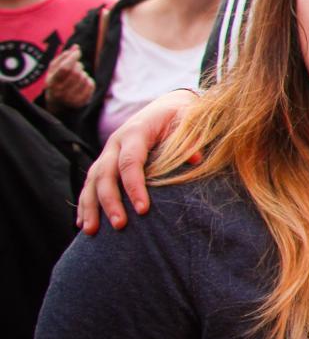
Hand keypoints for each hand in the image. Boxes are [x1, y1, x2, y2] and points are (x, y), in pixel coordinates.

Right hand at [42, 46, 94, 109]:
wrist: (57, 104)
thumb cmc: (55, 82)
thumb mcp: (54, 70)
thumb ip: (63, 57)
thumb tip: (76, 47)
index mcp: (51, 82)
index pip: (65, 68)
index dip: (73, 57)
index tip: (77, 52)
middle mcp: (61, 92)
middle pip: (76, 72)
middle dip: (78, 65)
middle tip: (75, 66)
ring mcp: (72, 98)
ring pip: (84, 77)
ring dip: (83, 73)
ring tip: (77, 76)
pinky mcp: (82, 101)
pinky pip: (91, 84)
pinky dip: (88, 80)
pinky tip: (82, 82)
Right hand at [76, 90, 197, 234]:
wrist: (165, 107)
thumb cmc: (179, 117)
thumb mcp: (187, 121)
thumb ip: (190, 138)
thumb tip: (195, 159)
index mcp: (136, 132)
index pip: (130, 162)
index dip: (135, 186)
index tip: (143, 209)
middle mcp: (115, 142)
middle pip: (105, 174)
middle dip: (110, 201)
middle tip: (120, 226)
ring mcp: (107, 153)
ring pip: (92, 181)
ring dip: (90, 207)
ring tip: (90, 232)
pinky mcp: (104, 162)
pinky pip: (89, 184)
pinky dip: (84, 203)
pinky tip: (82, 224)